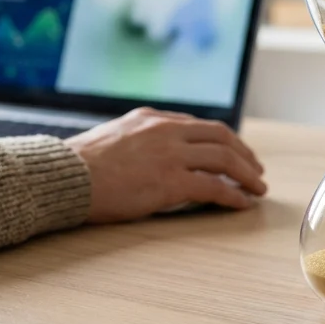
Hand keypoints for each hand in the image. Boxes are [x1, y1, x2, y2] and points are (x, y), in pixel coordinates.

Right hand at [65, 107, 266, 223]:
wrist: (66, 177)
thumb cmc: (80, 166)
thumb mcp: (113, 138)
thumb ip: (139, 140)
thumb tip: (152, 155)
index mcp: (152, 119)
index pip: (200, 126)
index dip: (224, 140)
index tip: (235, 153)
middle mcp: (166, 131)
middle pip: (221, 137)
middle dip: (244, 154)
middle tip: (256, 171)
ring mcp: (170, 155)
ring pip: (224, 159)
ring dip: (247, 176)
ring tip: (258, 189)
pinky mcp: (170, 182)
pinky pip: (214, 187)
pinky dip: (233, 195)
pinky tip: (242, 204)